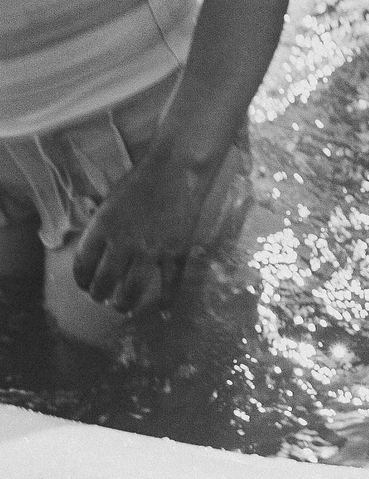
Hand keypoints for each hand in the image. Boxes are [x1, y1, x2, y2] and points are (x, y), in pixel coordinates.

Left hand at [70, 152, 214, 315]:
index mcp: (101, 229)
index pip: (82, 265)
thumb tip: (99, 252)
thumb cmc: (141, 181)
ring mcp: (151, 250)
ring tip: (123, 307)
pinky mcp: (176, 252)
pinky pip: (171, 282)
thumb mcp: (110, 204)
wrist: (177, 169)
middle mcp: (122, 244)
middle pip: (104, 282)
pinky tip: (164, 309)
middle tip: (103, 298)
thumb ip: (101, 230)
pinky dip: (168, 298)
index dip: (81, 280)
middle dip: (100, 295)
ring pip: (133, 289)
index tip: (85, 286)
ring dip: (125, 303)